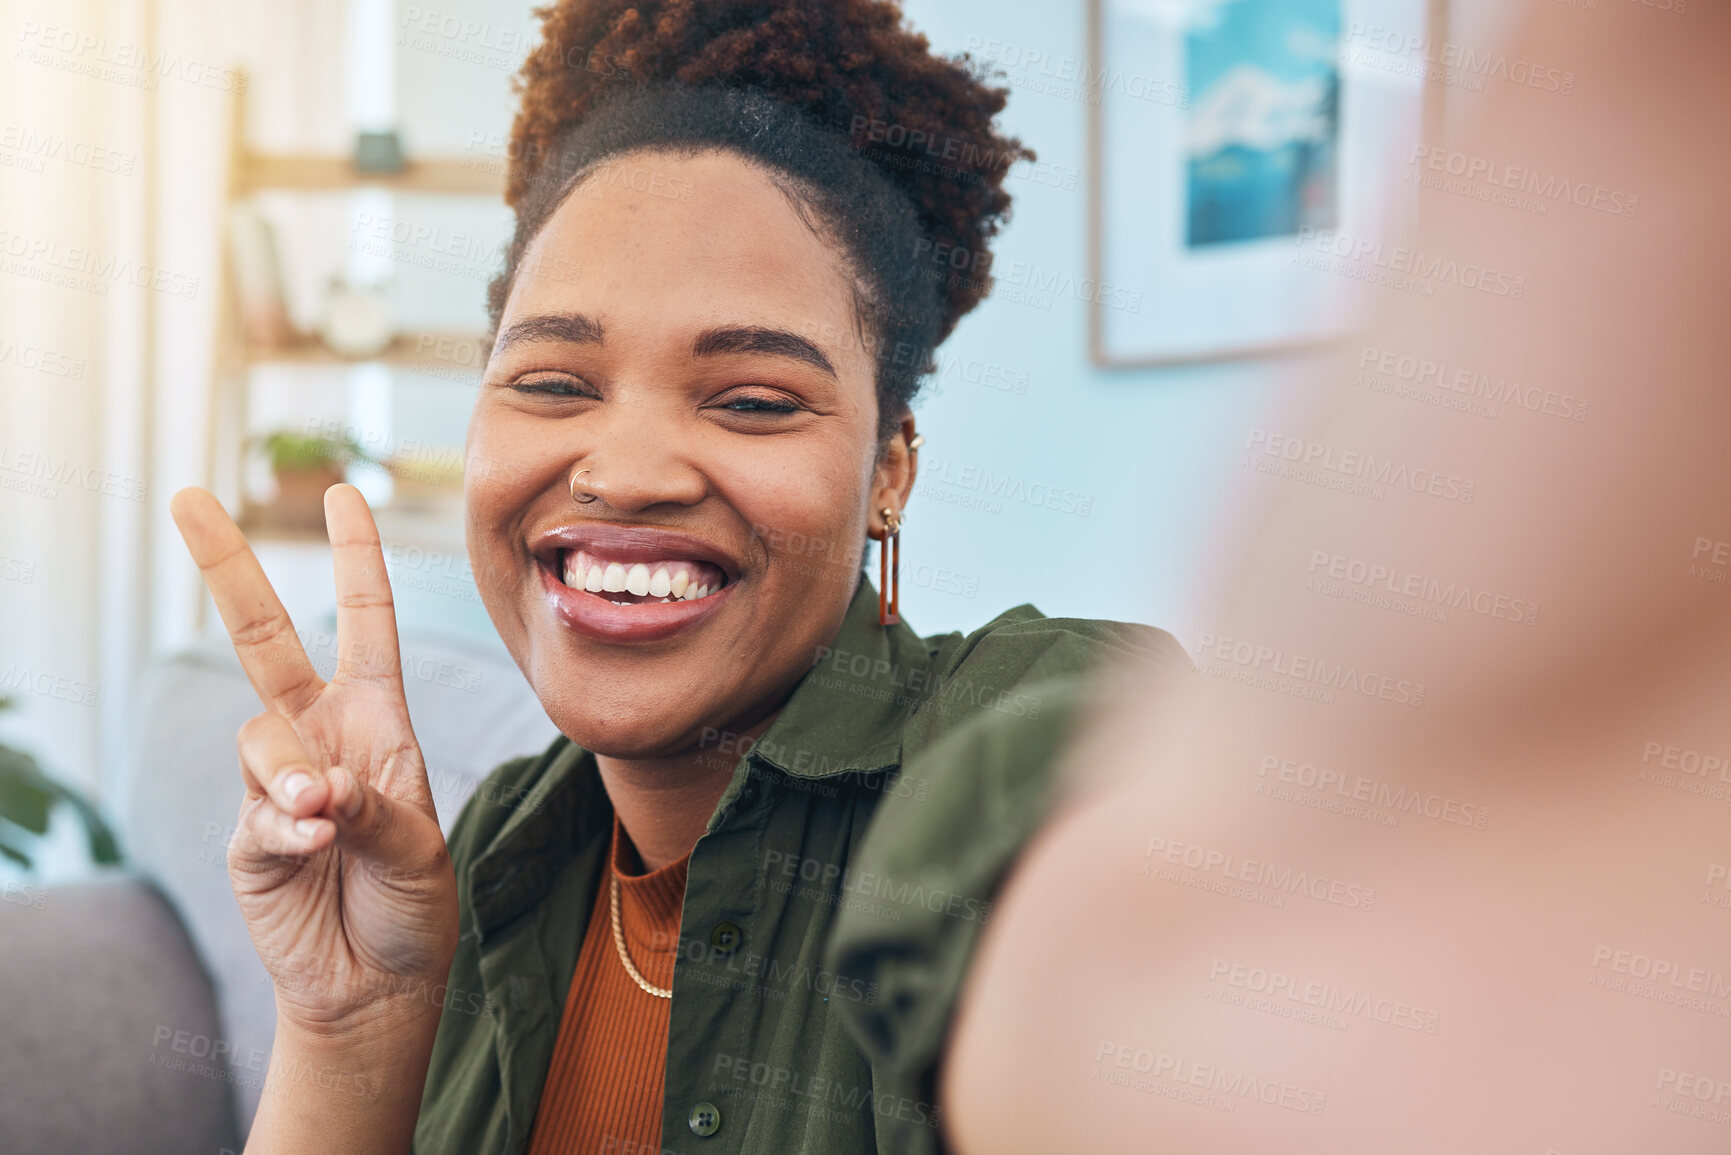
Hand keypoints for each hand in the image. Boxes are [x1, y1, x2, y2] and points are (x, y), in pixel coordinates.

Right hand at [171, 484, 458, 1035]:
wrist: (378, 983)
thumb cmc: (412, 904)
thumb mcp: (418, 847)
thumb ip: (372, 805)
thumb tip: (313, 788)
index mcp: (378, 719)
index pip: (364, 623)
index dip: (357, 559)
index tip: (344, 493)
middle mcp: (321, 734)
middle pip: (265, 636)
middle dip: (228, 567)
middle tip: (188, 499)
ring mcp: (276, 779)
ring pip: (259, 734)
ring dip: (291, 773)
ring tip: (328, 820)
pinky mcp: (246, 831)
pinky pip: (255, 809)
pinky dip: (285, 827)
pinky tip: (314, 847)